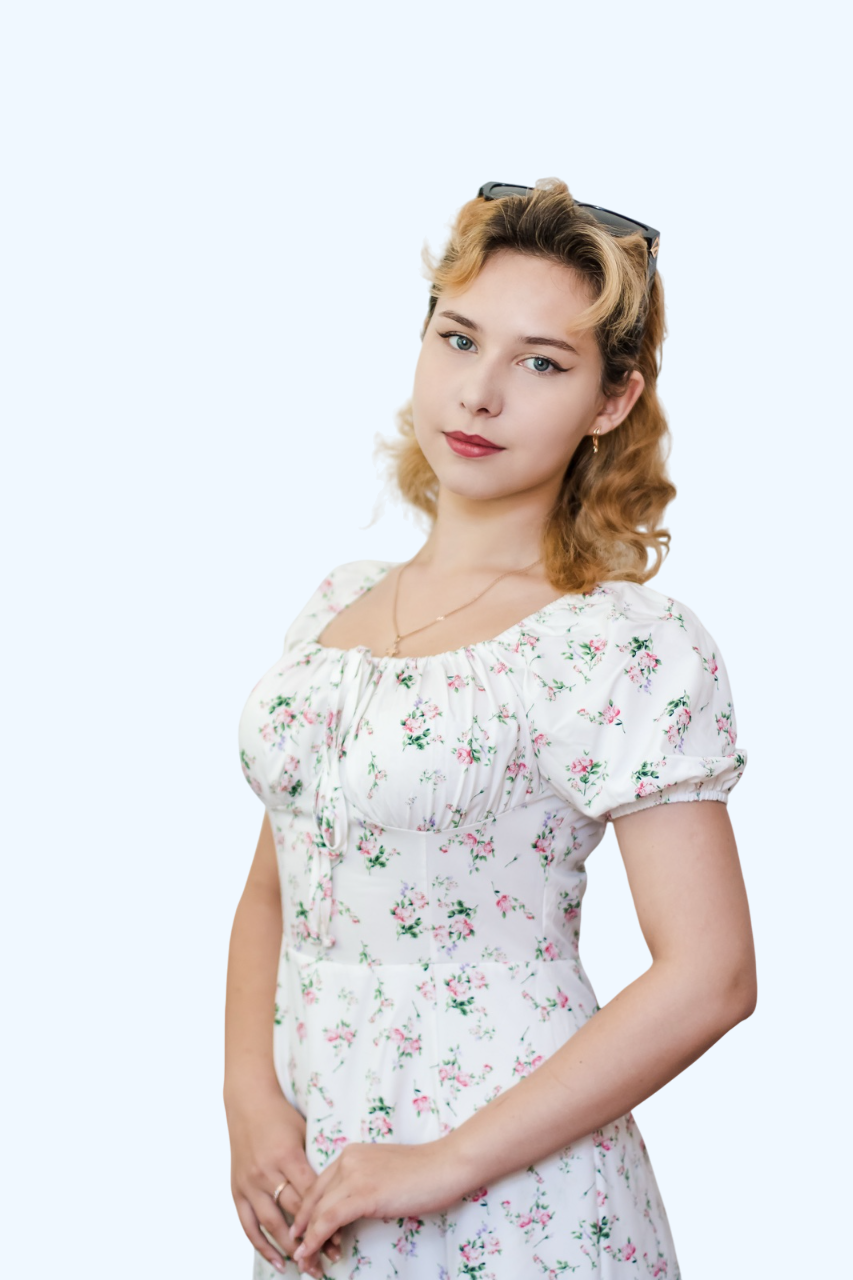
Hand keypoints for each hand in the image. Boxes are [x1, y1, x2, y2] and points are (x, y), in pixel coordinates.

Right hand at [225, 1081, 342, 1276]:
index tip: (342, 1238)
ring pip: (271, 1224)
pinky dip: (262, 1247)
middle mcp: (266, 1172)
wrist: (247, 1103)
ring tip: (308, 1267)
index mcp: (287, 1155)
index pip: (311, 1196)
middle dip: (313, 1238)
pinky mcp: (236, 1190)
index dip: (326, 1218)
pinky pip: (248, 1225)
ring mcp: (249, 1183)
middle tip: (330, 1258)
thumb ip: (315, 1163)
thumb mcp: (303, 1133)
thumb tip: (340, 1191)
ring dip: (291, 1249)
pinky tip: (278, 1262)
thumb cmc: (282, 1116)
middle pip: (293, 1213)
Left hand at [291, 1140, 466, 1265]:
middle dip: (302, 1229)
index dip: (307, 1213)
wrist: (446, 1165)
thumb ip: (363, 1183)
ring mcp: (354, 1175)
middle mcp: (347, 1160)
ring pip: (317, 1213)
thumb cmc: (424, 1172)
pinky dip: (315, 1239)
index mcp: (351, 1154)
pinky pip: (329, 1220)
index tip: (302, 1234)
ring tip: (305, 1262)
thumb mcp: (383, 1173)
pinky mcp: (363, 1193)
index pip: (318, 1187)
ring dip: (307, 1241)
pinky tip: (310, 1253)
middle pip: (313, 1200)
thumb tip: (351, 1210)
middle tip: (300, 1253)